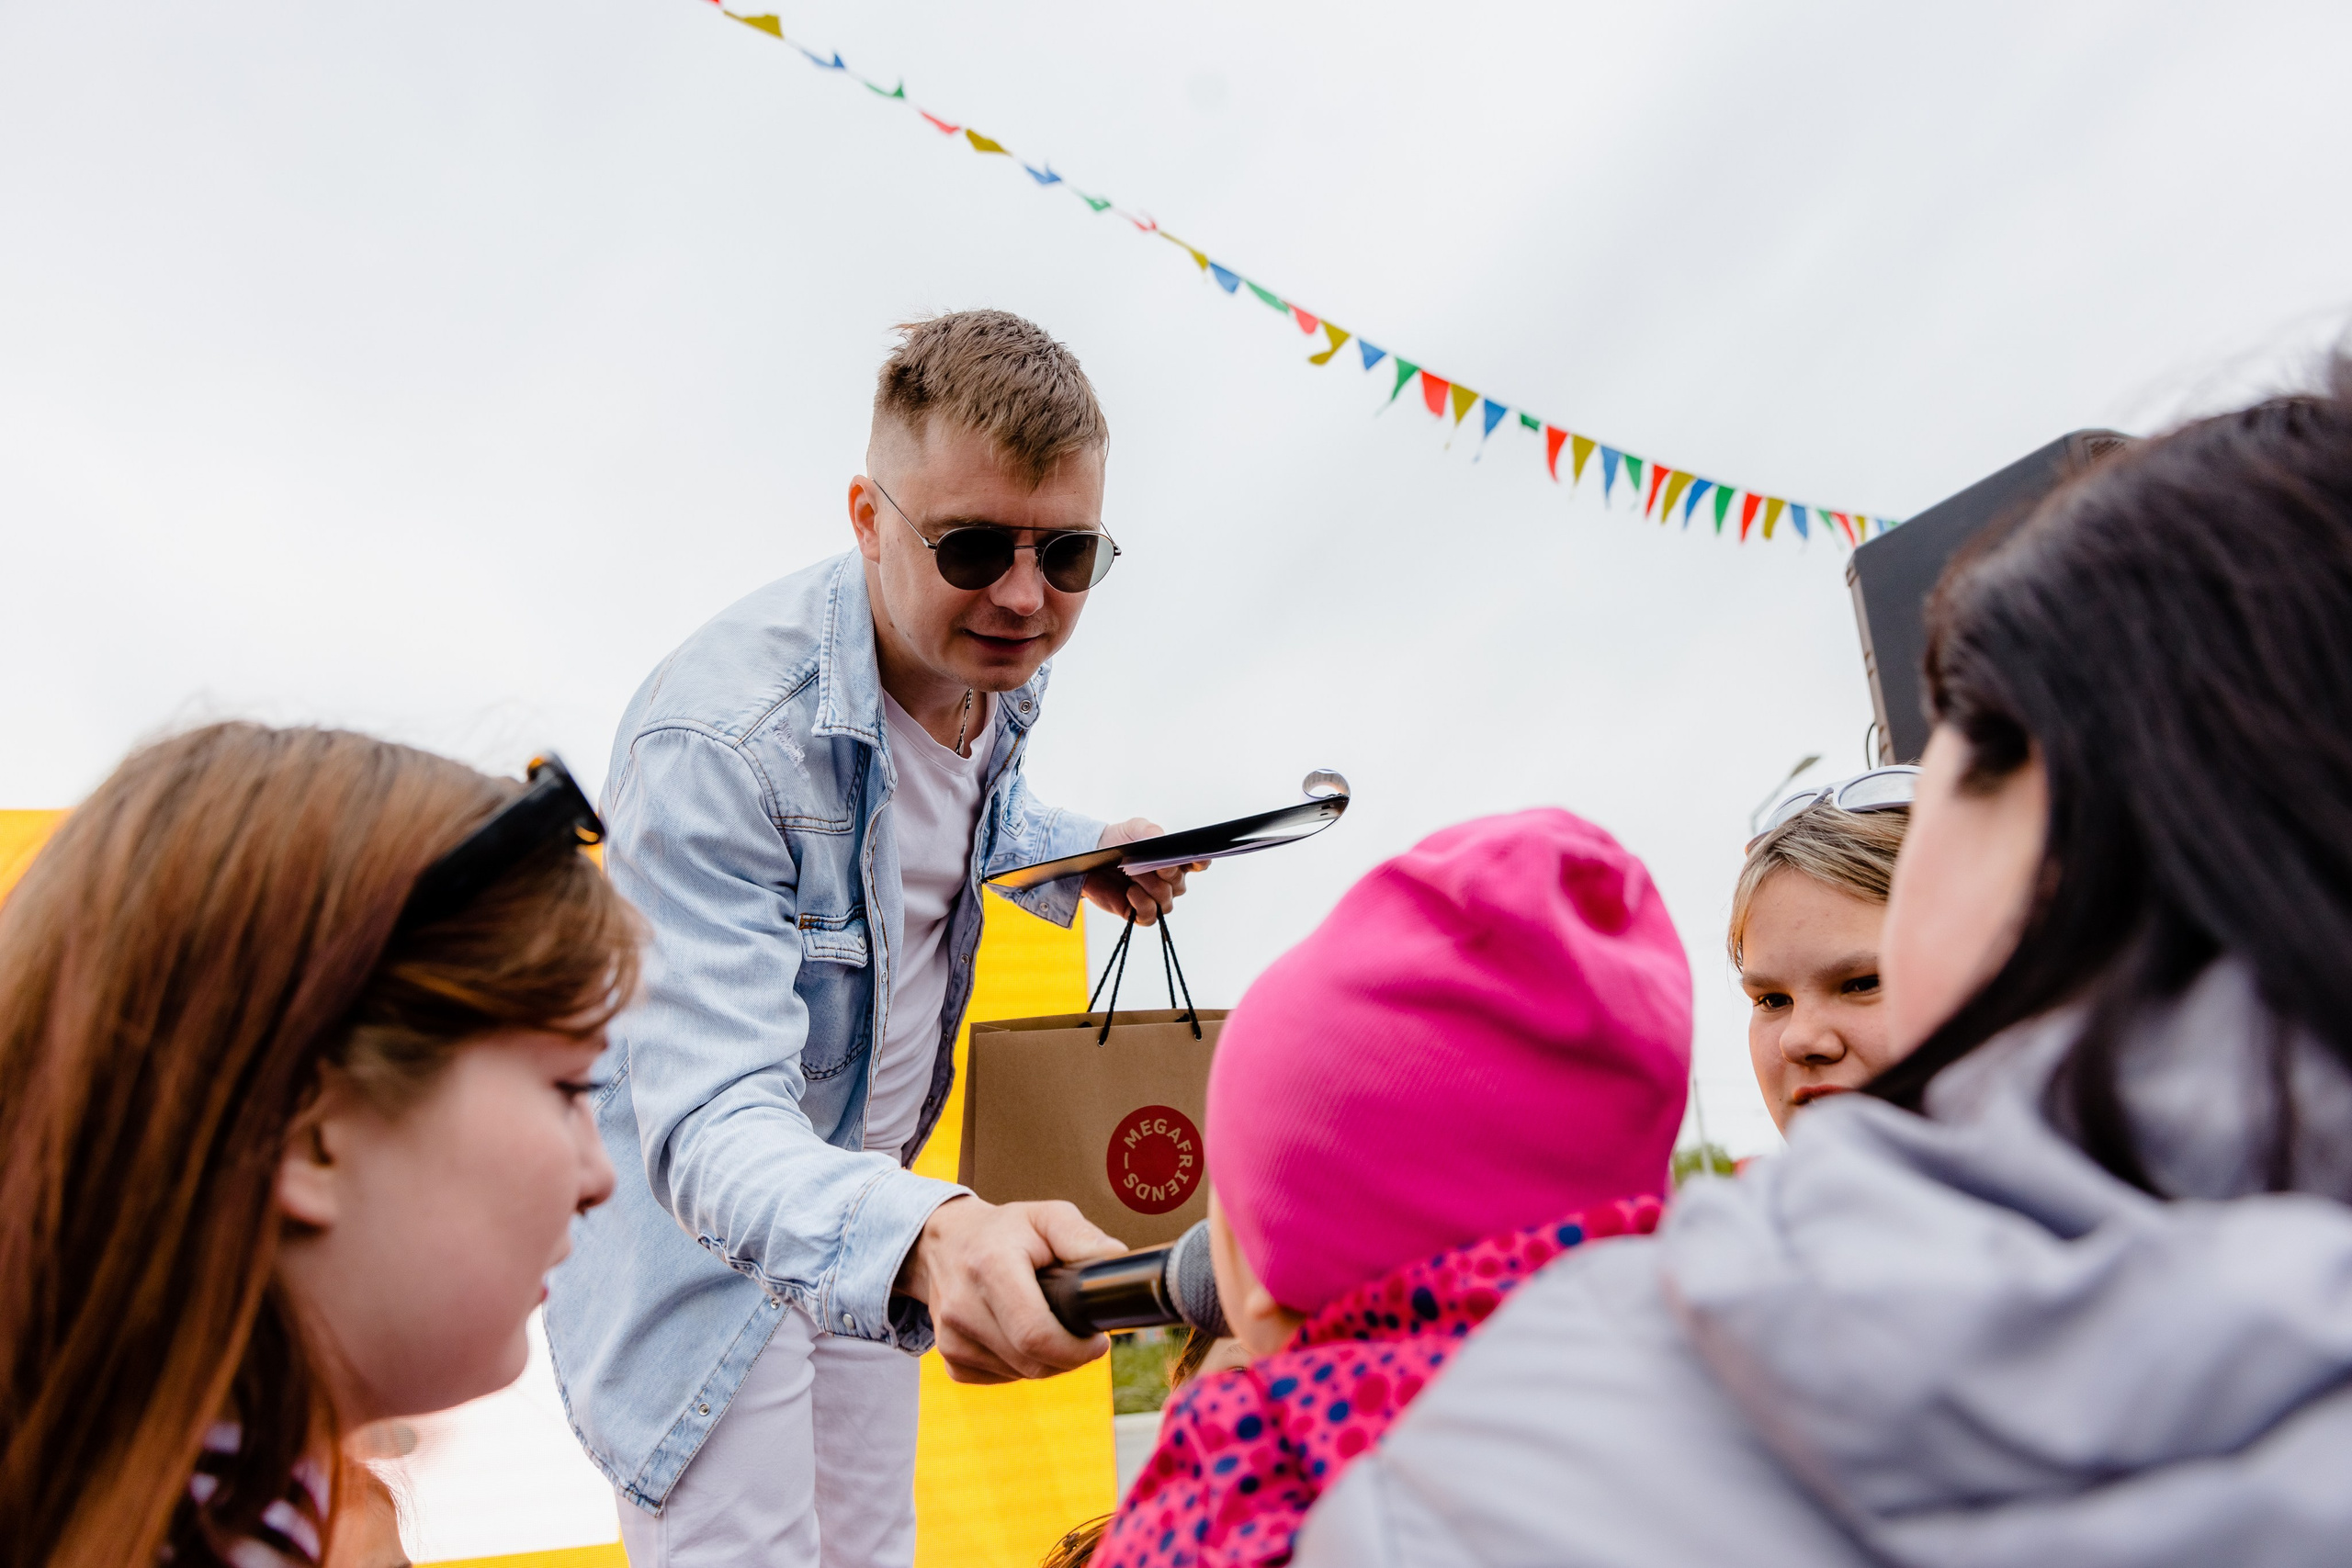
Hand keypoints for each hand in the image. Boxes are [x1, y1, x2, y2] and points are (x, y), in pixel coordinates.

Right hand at [894, 1196, 1126, 1382]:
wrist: (945, 1243)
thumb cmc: (1006, 1230)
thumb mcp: (1045, 1216)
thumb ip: (1081, 1236)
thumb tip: (1116, 1260)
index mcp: (991, 1267)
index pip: (1035, 1334)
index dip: (1075, 1349)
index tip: (1098, 1341)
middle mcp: (963, 1306)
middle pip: (1032, 1362)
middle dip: (1069, 1356)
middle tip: (1083, 1334)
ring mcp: (951, 1337)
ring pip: (1019, 1374)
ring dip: (1047, 1361)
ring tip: (1051, 1324)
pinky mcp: (949, 1357)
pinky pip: (1000, 1379)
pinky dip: (1020, 1365)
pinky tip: (1021, 1336)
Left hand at [1083, 818, 1207, 926]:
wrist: (1091, 856)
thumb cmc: (1118, 842)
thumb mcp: (1134, 829)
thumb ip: (1150, 831)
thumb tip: (1163, 840)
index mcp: (1173, 860)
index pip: (1197, 864)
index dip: (1200, 863)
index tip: (1194, 859)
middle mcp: (1168, 882)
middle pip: (1180, 885)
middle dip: (1168, 874)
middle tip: (1155, 864)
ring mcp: (1154, 898)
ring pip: (1166, 901)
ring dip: (1151, 888)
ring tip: (1132, 875)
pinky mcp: (1137, 912)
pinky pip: (1150, 916)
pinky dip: (1143, 904)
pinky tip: (1130, 891)